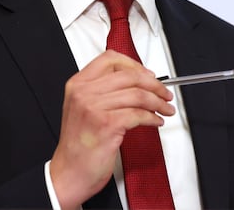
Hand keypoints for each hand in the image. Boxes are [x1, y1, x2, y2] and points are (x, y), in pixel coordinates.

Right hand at [49, 50, 174, 208]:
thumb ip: (103, 91)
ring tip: (165, 108)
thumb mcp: (83, 108)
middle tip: (165, 93)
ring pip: (137, 94)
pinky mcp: (107, 125)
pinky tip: (156, 121)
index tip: (148, 75)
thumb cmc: (79, 145)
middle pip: (129, 76)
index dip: (134, 65)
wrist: (68, 173)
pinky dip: (153, 117)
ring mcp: (94, 108)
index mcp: (78, 84)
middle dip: (154, 84)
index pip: (110, 59)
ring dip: (158, 101)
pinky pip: (138, 114)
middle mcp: (84, 93)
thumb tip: (137, 81)